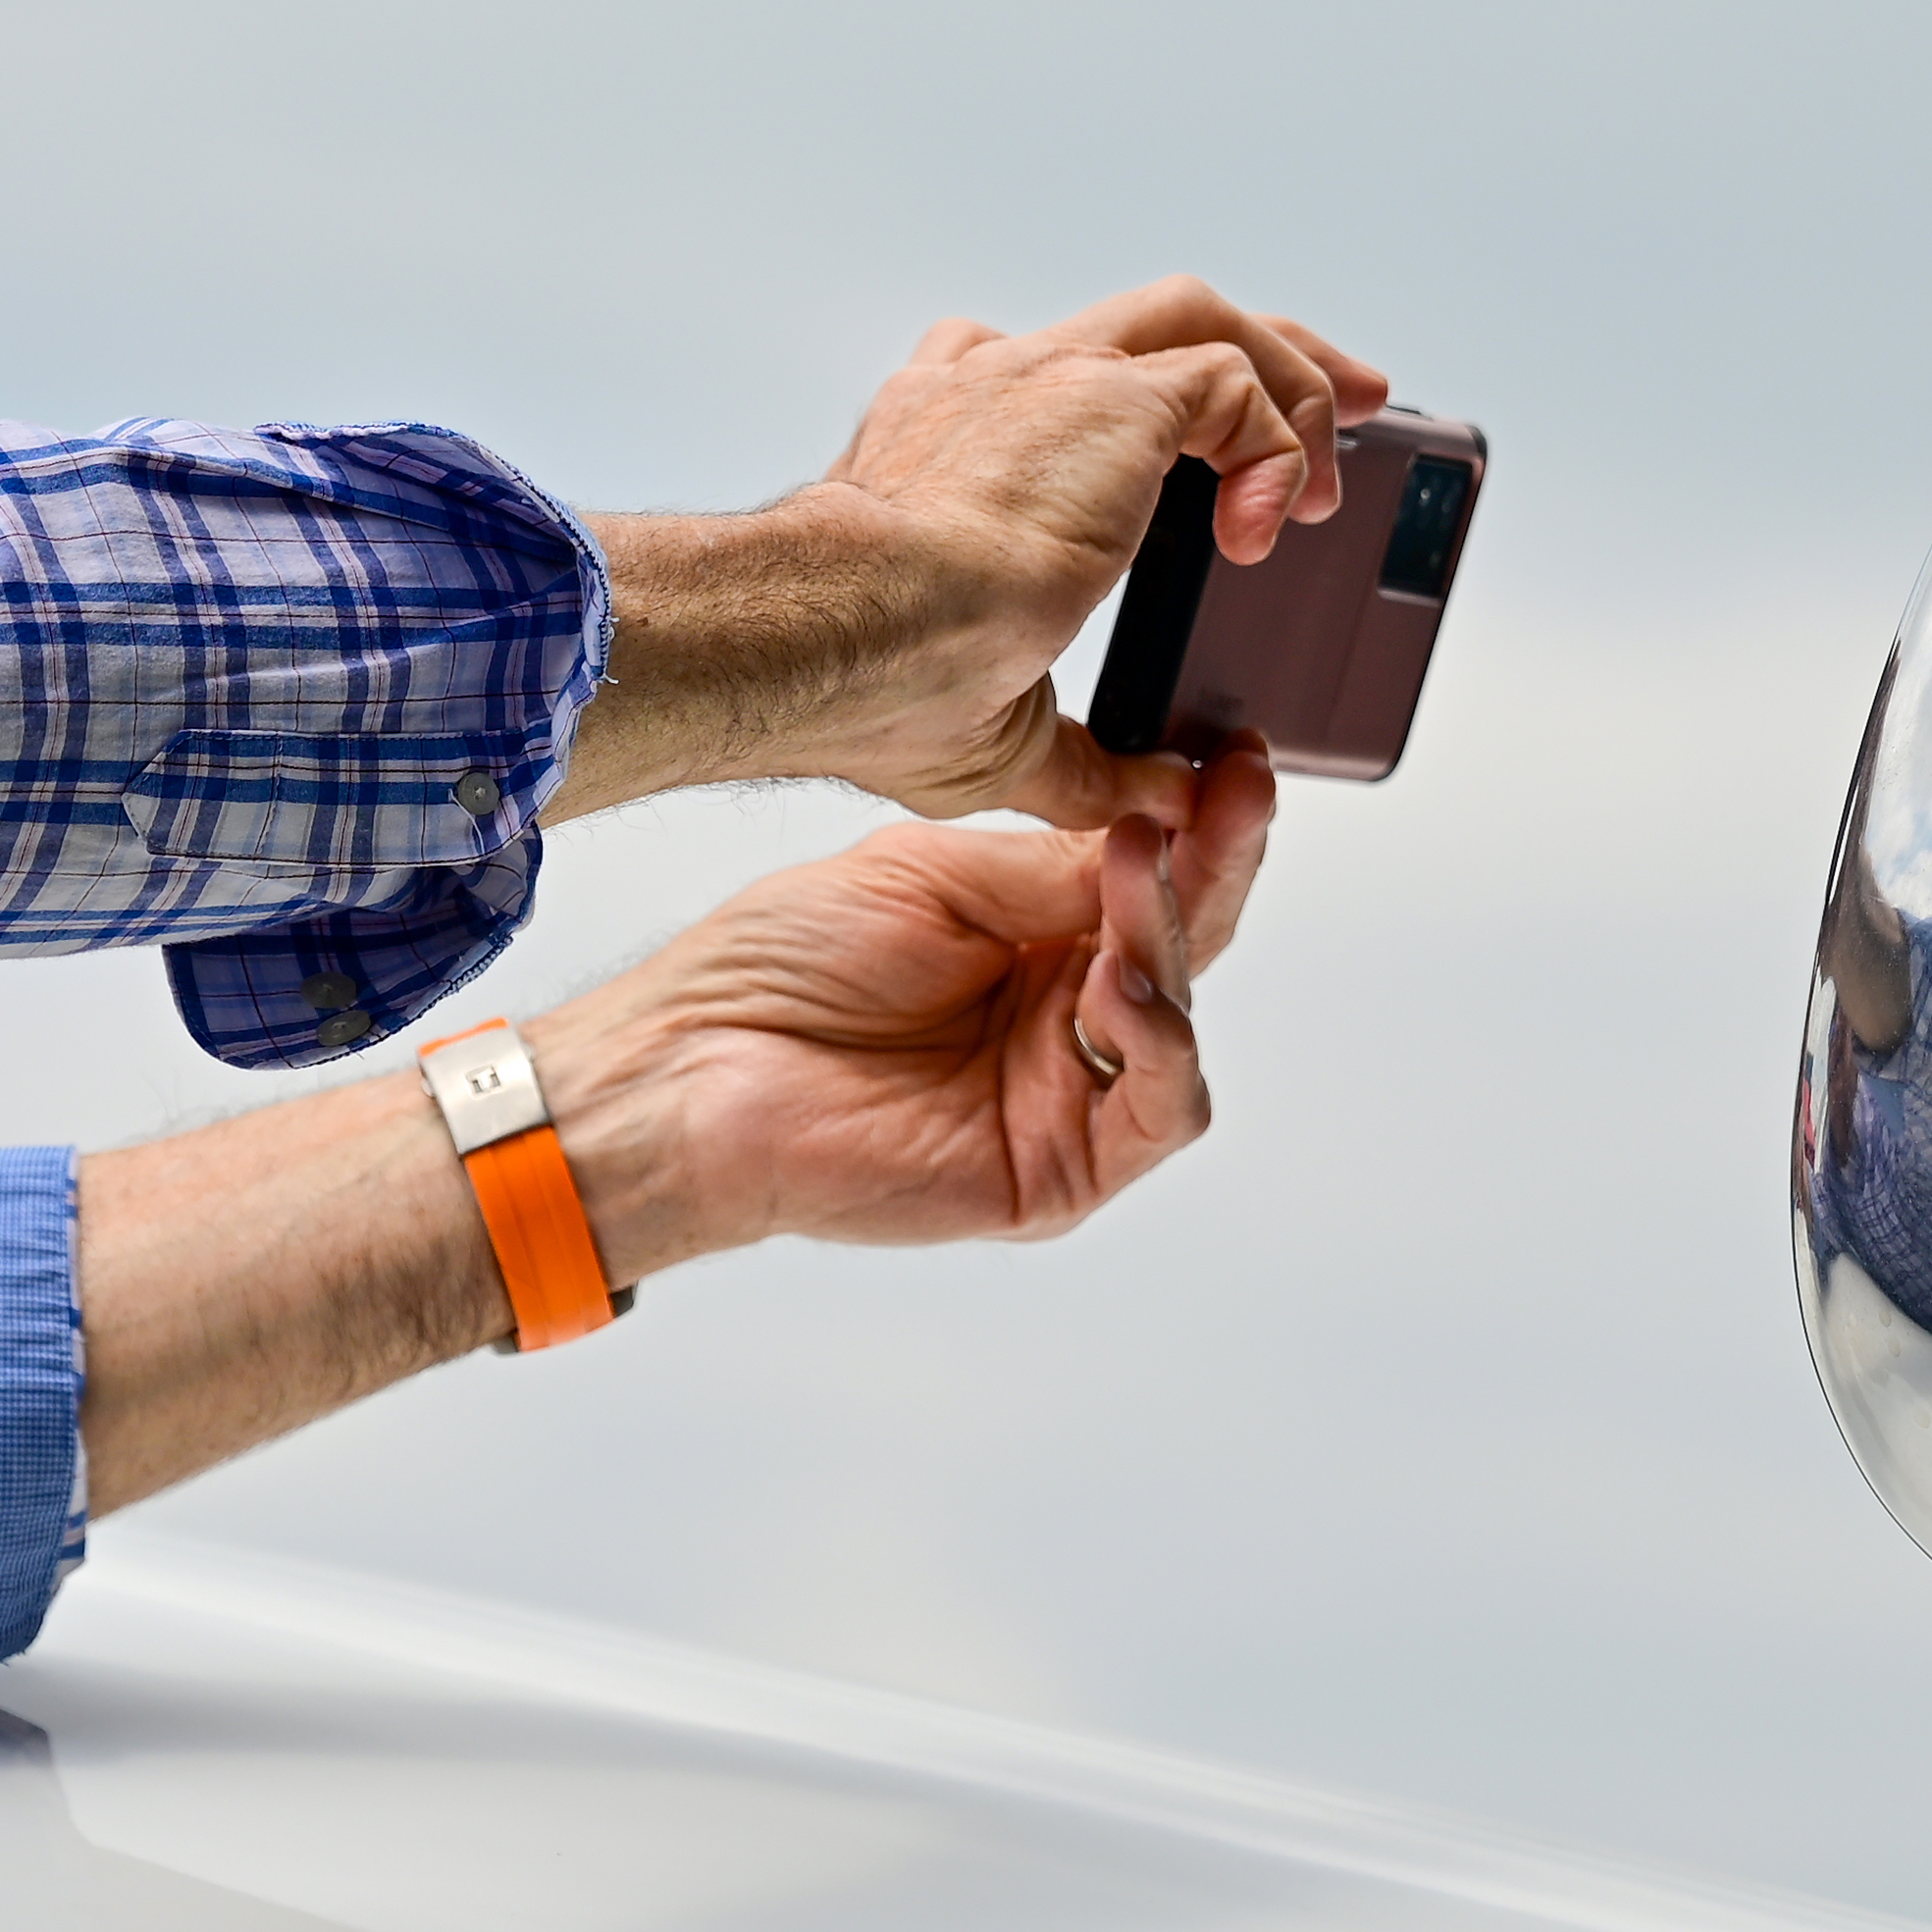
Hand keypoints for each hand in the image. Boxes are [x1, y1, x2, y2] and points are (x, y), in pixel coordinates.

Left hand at [544, 734, 1280, 1270]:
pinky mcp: (1058, 1174)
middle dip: (1215, 863)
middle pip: (1185, 944)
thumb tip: (1160, 829)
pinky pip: (1158, 1111)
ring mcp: (1063, 1098)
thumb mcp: (930, 873)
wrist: (692, 1063)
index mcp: (1029, 940)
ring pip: (1179, 1022)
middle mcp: (1057, 1018)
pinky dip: (1161, 1044)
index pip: (1149, 882)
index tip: (1239, 757)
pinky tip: (1119, 983)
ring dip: (1174, 940)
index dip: (1201, 823)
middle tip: (1234, 793)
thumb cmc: (777, 966)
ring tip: (1137, 871)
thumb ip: (1052, 866)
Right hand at [562, 281, 1385, 832]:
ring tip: (1348, 433)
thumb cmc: (870, 687)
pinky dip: (1274, 447)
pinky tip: (1272, 528)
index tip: (1183, 463)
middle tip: (1333, 404)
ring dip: (1284, 374)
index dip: (1120, 402)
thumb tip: (1161, 795)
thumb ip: (1088, 763)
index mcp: (934, 448)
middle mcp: (987, 389)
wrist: (843, 634)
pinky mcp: (1111, 397)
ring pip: (1196, 321)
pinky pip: (1233, 385)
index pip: (1029, 375)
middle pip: (1143, 324)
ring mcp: (1047, 379)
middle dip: (1250, 350)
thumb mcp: (998, 742)